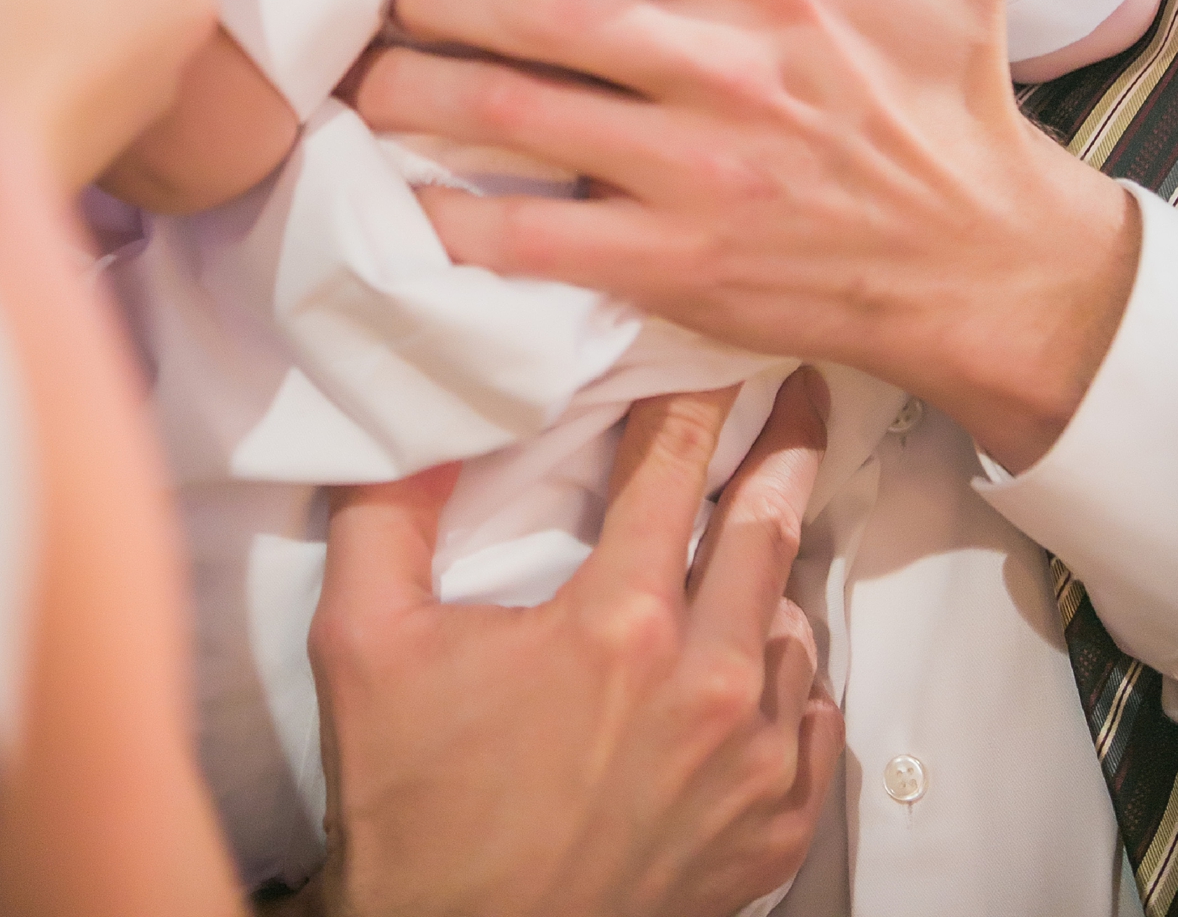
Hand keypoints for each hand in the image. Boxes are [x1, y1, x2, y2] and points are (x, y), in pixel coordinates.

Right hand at [310, 379, 841, 915]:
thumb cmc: (414, 801)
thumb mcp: (363, 638)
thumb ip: (388, 512)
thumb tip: (415, 419)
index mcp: (617, 624)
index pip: (677, 468)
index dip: (697, 397)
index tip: (719, 349)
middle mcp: (710, 685)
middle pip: (768, 529)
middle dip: (779, 449)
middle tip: (796, 393)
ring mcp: (756, 763)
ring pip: (797, 625)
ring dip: (773, 573)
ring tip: (750, 535)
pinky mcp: (776, 829)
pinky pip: (814, 718)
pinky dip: (791, 674)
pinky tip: (757, 653)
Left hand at [347, 0, 1138, 470]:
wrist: (982, 264)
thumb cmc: (951, 92)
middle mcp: (727, 67)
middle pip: (539, 7)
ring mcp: (691, 169)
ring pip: (510, 114)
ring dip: (411, 89)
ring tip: (358, 71)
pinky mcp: (669, 260)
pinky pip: (529, 239)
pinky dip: (450, 219)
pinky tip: (399, 193)